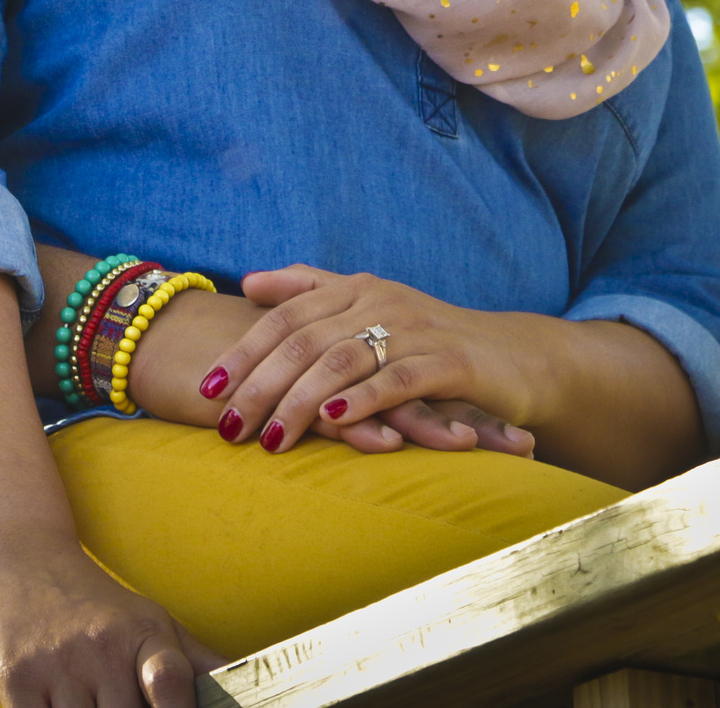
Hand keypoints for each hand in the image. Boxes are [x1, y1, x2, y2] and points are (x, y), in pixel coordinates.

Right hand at [0, 539, 224, 707]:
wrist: (16, 562)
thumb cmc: (94, 605)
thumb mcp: (150, 622)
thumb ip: (198, 665)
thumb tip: (257, 690)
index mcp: (142, 637)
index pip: (172, 683)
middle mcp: (101, 648)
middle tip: (124, 707)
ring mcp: (56, 667)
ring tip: (99, 706)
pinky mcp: (16, 682)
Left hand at [203, 266, 540, 456]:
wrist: (514, 355)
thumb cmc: (429, 339)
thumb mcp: (369, 307)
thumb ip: (311, 289)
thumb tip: (251, 281)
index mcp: (355, 288)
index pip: (284, 318)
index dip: (243, 352)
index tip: (206, 390)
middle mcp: (379, 301)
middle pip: (304, 342)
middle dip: (260, 386)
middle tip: (227, 426)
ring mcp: (415, 329)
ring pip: (342, 362)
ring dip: (301, 402)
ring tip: (270, 438)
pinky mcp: (449, 361)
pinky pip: (399, 379)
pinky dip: (365, 399)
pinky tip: (336, 420)